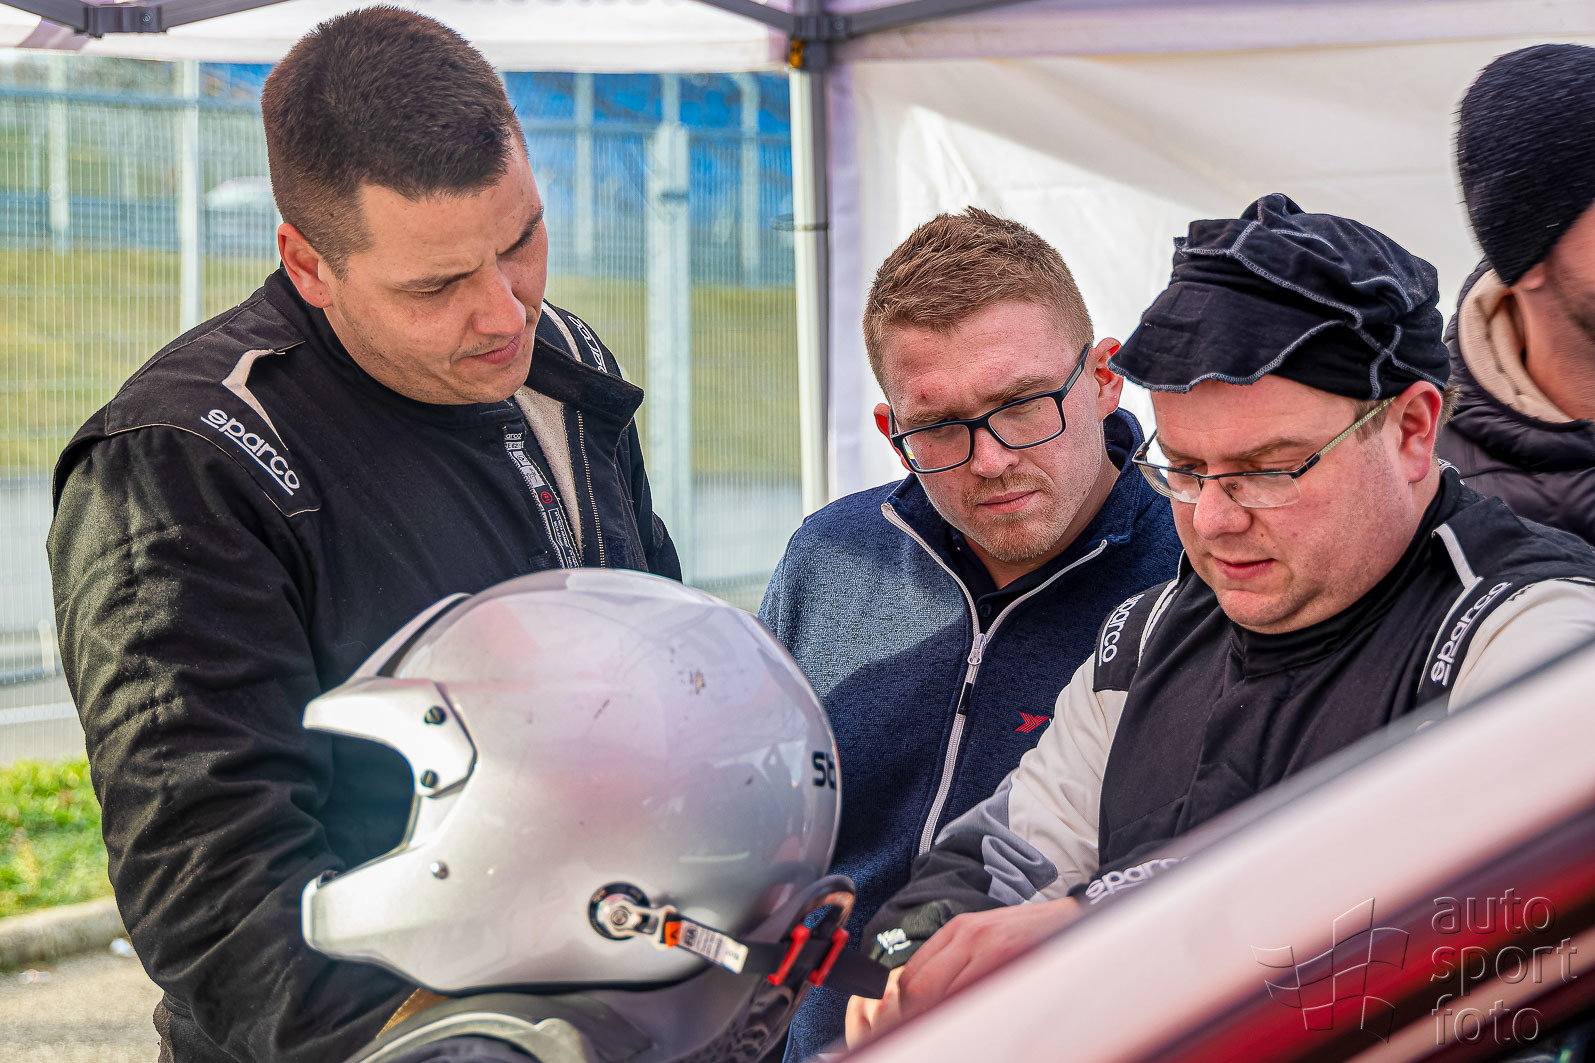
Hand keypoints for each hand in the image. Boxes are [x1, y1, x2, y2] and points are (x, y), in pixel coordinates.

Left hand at [851, 898, 1081, 1043]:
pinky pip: (975, 998)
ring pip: (943, 996)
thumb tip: (923, 997)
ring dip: (937, 1021)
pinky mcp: (1009, 959)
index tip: (900, 1026)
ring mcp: (987, 947)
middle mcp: (966, 935)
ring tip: (941, 1035)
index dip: (901, 1006)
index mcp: (956, 929)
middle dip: (911, 1017)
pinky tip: (970, 1028)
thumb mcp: (984, 935)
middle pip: (919, 987)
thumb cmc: (1026, 934)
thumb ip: (955, 959)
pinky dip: (966, 1018)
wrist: (1073, 918)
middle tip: (913, 1037)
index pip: (911, 974)